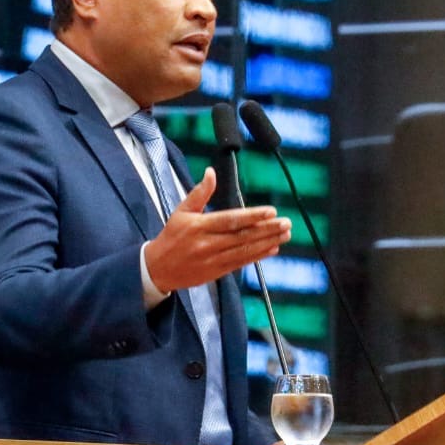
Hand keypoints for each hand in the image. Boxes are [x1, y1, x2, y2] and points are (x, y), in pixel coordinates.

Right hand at [144, 168, 290, 292]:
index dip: (252, 216)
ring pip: (245, 251)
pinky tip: (273, 248)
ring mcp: (213, 260)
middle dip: (267, 229)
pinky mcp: (216, 272)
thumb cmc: (171, 236)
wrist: (158, 269)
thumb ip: (199, 193)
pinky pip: (241, 263)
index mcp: (198, 226)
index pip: (230, 220)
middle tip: (286, 223)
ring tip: (285, 234)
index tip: (271, 211)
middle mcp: (207, 243)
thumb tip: (211, 172)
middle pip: (242, 236)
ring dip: (268, 242)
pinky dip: (258, 256)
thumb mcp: (181, 211)